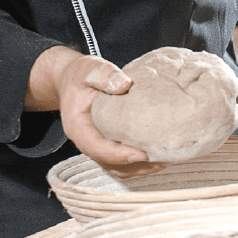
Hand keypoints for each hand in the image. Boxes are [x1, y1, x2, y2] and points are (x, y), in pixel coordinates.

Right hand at [25, 46, 150, 166]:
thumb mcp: (90, 69)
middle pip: (109, 163)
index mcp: (78, 126)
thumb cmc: (82, 75)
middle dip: (134, 165)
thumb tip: (124, 84)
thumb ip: (105, 75)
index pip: (97, 147)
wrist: (73, 79)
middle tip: (161, 160)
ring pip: (116, 167)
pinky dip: (137, 162)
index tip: (142, 154)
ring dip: (138, 168)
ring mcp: (96, 144)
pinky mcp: (106, 142)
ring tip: (164, 160)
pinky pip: (121, 161)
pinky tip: (156, 154)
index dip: (119, 155)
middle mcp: (86, 140)